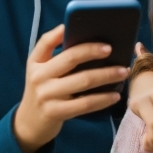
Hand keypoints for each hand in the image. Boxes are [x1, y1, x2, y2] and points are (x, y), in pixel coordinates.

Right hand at [14, 24, 128, 152]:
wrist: (29, 124)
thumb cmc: (42, 89)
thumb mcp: (40, 69)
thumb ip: (52, 50)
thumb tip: (70, 29)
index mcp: (36, 62)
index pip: (48, 41)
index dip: (65, 33)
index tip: (91, 32)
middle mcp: (39, 77)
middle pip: (71, 59)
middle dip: (95, 52)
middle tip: (114, 49)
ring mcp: (47, 95)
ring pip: (83, 81)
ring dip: (107, 75)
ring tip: (123, 72)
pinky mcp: (56, 112)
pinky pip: (85, 103)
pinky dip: (103, 99)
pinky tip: (115, 95)